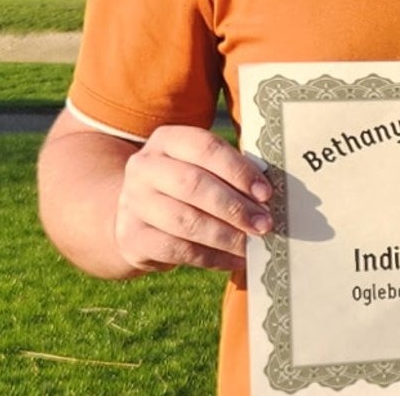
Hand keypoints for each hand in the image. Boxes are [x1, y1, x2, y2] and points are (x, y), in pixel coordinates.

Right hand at [114, 125, 272, 274]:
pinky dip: (212, 257)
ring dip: (226, 235)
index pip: (205, 147)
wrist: (136, 216)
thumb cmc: (183, 187)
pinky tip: (234, 260)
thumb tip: (267, 196)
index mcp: (166, 140)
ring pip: (185, 221)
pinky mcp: (132, 237)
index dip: (238, 170)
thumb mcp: (198, 168)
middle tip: (264, 224)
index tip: (266, 193)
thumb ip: (228, 173)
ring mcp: (133, 202)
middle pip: (193, 184)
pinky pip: (178, 250)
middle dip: (234, 206)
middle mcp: (144, 167)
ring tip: (251, 244)